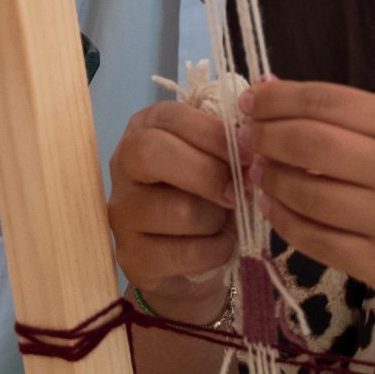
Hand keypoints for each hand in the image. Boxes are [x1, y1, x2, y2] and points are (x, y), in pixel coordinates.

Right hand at [107, 100, 237, 315]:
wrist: (190, 256)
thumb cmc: (208, 193)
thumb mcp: (216, 160)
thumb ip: (227, 147)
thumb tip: (253, 153)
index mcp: (144, 129)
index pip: (171, 117)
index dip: (214, 134)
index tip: (249, 155)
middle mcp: (122, 167)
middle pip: (151, 153)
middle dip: (209, 173)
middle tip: (240, 191)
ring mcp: (122, 213)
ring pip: (177, 209)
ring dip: (217, 218)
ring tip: (224, 221)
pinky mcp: (131, 256)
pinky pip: (185, 253)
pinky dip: (216, 250)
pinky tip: (219, 245)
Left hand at [245, 79, 374, 317]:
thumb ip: (347, 115)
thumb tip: (269, 93)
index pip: (327, 102)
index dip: (278, 100)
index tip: (250, 101)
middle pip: (309, 145)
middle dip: (265, 137)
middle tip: (246, 138)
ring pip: (305, 194)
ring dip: (270, 179)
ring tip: (260, 171)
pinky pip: (313, 239)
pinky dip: (282, 219)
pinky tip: (272, 206)